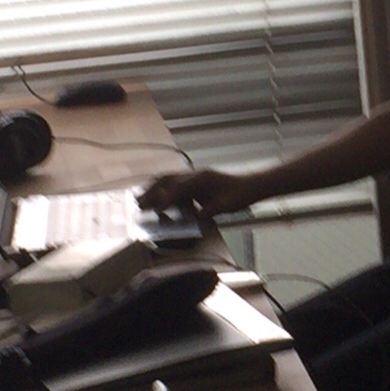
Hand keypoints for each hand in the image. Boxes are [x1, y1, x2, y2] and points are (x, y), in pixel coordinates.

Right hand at [138, 169, 255, 217]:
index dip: (165, 199)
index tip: (155, 210)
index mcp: (202, 179)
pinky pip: (174, 182)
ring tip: (140, 198)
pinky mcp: (195, 179)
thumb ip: (209, 210)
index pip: (178, 188)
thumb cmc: (239, 196)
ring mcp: (195, 175)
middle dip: (151, 191)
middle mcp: (195, 174)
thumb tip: (195, 215)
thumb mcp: (225, 206)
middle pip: (167, 179)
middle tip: (138, 204)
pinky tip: (157, 197)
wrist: (250, 186)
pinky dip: (162, 188)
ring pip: (168, 178)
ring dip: (153, 188)